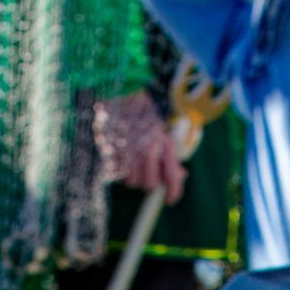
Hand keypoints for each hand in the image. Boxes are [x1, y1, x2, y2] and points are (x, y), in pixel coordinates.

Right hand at [92, 90, 188, 205]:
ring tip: (133, 157)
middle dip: (150, 180)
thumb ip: (171, 156)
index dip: (173, 193)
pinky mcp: (108, 150)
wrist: (120, 90)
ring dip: (133, 175)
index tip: (170, 200)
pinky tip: (121, 153)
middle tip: (148, 170)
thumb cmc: (144, 112)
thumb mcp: (163, 131)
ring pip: (131, 182)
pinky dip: (119, 167)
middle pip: (149, 185)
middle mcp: (145, 149)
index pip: (171, 178)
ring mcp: (126, 151)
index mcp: (163, 143)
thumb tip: (181, 175)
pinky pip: (116, 173)